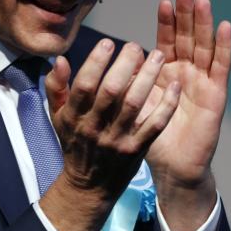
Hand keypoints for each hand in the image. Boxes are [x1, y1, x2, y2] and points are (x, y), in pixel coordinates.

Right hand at [37, 39, 180, 230]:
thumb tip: (60, 59)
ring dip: (148, 78)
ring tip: (159, 55)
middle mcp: (94, 127)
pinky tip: (175, 86)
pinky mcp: (137, 150)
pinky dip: (166, 106)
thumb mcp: (57, 116)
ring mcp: (117, 139)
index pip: (84, 85)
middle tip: (136, 45)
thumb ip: (56, 87)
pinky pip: (154, 125)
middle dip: (125, 65)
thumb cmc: (74, 143)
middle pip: (111, 92)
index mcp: (73, 116)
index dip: (95, 62)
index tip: (108, 43)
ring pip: (134, 105)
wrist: (89, 187)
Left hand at [144, 0, 230, 230]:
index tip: (163, 1)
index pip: (167, 41)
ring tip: (202, 0)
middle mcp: (186, 73)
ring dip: (204, 23)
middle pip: (188, 37)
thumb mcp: (132, 106)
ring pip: (204, 46)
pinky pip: (221, 67)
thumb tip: (107, 58)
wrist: (173, 167)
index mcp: (165, 73)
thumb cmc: (150, 137)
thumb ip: (122, 82)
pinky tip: (225, 27)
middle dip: (186, 13)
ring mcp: (203, 82)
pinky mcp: (216, 95)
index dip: (167, 22)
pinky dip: (224, 46)